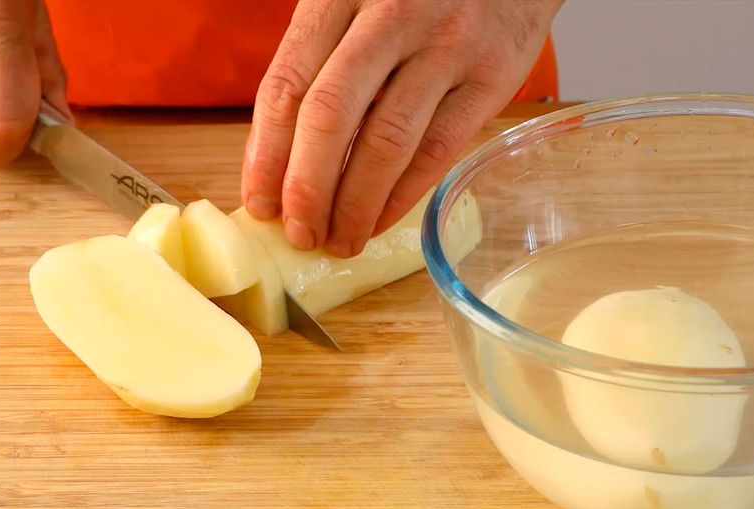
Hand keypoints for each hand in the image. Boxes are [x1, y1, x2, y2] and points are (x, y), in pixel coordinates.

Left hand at [242, 0, 562, 257]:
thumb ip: (320, 58)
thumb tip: (279, 156)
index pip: (288, 83)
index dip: (267, 154)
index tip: (261, 203)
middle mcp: (391, 16)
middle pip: (330, 116)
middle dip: (307, 189)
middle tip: (299, 234)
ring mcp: (447, 46)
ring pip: (386, 142)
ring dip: (355, 205)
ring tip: (338, 240)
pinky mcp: (492, 78)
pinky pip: (437, 151)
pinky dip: (402, 197)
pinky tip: (379, 220)